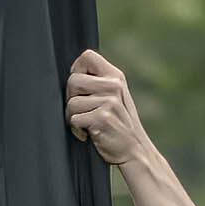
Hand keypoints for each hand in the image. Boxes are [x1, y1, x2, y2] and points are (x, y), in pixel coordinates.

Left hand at [66, 48, 152, 168]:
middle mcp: (113, 86)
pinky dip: (77, 129)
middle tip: (84, 110)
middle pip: (72, 80)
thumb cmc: (117, 123)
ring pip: (71, 103)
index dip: (76, 69)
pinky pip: (73, 119)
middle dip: (71, 98)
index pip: (87, 56)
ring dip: (73, 117)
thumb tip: (72, 72)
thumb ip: (97, 82)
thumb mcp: (113, 96)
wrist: (134, 150)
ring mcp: (109, 101)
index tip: (80, 87)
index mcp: (115, 76)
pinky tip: (90, 133)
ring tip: (89, 123)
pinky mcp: (102, 117)